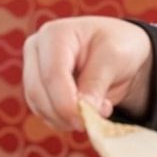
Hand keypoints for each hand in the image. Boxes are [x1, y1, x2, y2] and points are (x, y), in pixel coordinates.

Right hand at [23, 16, 153, 130]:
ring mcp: (34, 69)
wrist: (122, 52)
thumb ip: (96, 84)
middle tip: (92, 122)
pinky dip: (64, 120)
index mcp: (55, 34)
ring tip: (97, 110)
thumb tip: (83, 112)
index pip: (52, 74)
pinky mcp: (39, 88)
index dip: (66, 103)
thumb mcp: (114, 59)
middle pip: (38, 91)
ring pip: (38, 105)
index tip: (85, 121)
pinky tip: (86, 113)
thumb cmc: (119, 47)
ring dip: (65, 119)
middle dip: (64, 114)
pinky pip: (43, 112)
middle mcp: (37, 50)